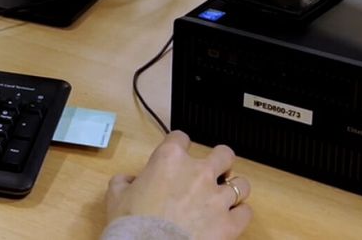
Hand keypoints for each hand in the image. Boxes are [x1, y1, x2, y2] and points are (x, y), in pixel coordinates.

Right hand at [104, 131, 251, 239]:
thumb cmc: (131, 223)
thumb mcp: (116, 196)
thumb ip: (124, 182)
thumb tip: (129, 183)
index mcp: (170, 159)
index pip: (180, 138)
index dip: (178, 146)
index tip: (177, 155)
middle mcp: (198, 172)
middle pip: (224, 154)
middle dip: (220, 161)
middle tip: (212, 173)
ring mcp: (217, 197)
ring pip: (241, 184)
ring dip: (233, 189)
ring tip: (224, 197)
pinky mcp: (229, 223)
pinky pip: (246, 212)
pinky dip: (239, 215)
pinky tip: (230, 218)